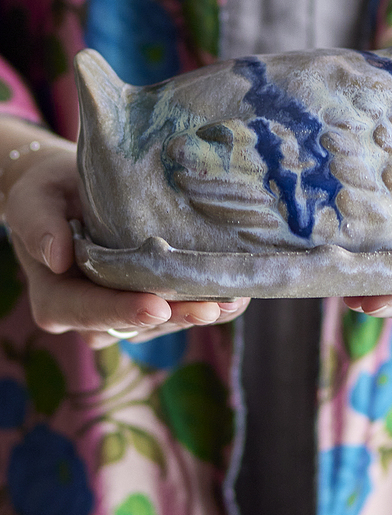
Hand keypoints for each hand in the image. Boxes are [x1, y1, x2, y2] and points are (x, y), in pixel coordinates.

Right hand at [3, 132, 248, 347]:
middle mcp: (88, 314)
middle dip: (173, 316)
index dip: (122, 311)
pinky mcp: (145, 299)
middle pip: (132, 324)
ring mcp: (119, 310)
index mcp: (56, 296)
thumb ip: (38, 224)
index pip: (87, 311)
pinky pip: (175, 311)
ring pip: (159, 324)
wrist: (69, 190)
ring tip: (230, 298)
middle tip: (210, 307)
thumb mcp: (33, 199)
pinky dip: (205, 303)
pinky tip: (235, 297)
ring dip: (194, 312)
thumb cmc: (48, 192)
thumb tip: (57, 256)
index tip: (156, 307)